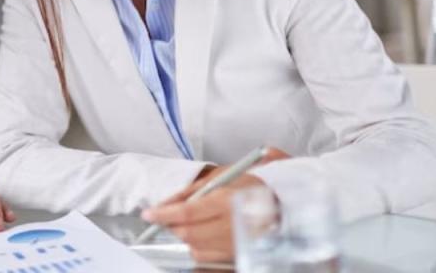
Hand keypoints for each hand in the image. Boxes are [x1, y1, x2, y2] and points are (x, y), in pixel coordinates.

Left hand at [141, 147, 289, 261]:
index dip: (163, 214)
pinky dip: (199, 248)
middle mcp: (232, 226)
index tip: (148, 214)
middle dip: (172, 226)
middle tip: (166, 216)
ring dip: (186, 237)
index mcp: (227, 201)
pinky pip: (209, 258)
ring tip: (190, 223)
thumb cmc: (252, 184)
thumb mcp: (220, 177)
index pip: (186, 213)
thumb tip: (164, 203)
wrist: (287, 202)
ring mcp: (237, 244)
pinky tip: (203, 235)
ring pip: (196, 249)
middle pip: (189, 234)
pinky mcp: (239, 255)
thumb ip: (190, 192)